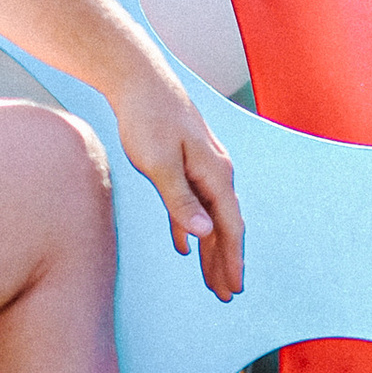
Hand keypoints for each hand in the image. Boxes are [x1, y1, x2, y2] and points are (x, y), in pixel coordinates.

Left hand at [109, 50, 245, 300]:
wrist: (138, 77)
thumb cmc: (147, 118)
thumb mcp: (160, 164)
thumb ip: (181, 201)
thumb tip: (204, 233)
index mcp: (215, 174)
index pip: (230, 226)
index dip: (232, 260)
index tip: (233, 288)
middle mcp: (216, 171)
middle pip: (226, 225)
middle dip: (226, 261)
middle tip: (226, 294)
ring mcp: (202, 166)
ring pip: (211, 216)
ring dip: (211, 248)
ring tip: (211, 279)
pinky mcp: (186, 162)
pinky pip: (195, 204)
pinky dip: (192, 227)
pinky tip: (186, 245)